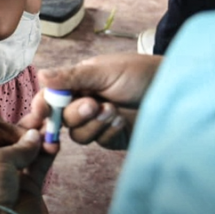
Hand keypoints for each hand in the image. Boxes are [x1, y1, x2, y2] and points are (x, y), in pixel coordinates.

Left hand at [0, 128, 54, 213]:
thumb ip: (18, 146)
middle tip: (38, 109)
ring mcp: (8, 176)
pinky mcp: (27, 187)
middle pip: (4, 139)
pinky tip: (55, 140)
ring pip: (26, 151)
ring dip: (39, 137)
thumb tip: (35, 135)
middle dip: (20, 125)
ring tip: (51, 120)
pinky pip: (39, 165)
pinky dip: (48, 153)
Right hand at [34, 53, 160, 149]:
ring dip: (93, 124)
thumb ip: (72, 77)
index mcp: (78, 83)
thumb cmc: (139, 72)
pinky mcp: (113, 138)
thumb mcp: (104, 71)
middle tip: (93, 105)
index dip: (42, 106)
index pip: (51, 97)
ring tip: (114, 110)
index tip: (41, 111)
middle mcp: (84, 103)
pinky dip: (108, 132)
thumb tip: (40, 74)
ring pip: (78, 135)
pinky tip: (122, 120)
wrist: (174, 90)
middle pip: (62, 119)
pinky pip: (100, 142)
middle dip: (75, 114)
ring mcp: (98, 123)